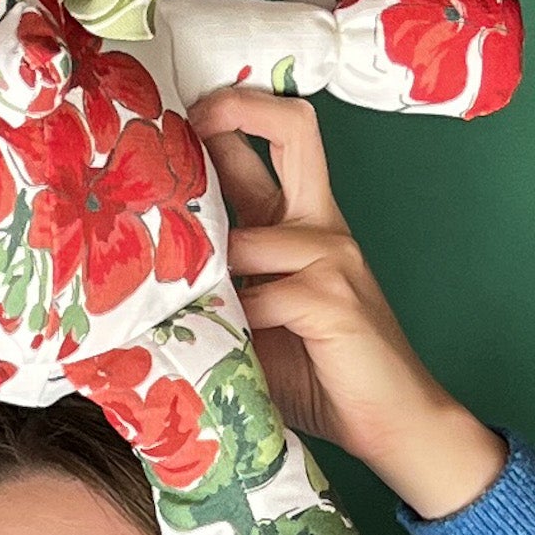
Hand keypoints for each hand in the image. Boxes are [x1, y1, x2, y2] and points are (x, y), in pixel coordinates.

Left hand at [187, 87, 509, 520]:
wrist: (395, 423)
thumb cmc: (322, 373)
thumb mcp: (257, 319)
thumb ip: (219, 284)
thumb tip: (138, 274)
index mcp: (302, 221)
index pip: (273, 139)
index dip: (225, 112)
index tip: (171, 111)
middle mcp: (321, 224)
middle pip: (293, 130)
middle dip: (231, 111)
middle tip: (176, 120)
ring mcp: (333, 257)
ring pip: (246, 237)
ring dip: (203, 272)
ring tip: (167, 303)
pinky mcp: (333, 299)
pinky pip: (260, 297)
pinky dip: (232, 323)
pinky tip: (218, 348)